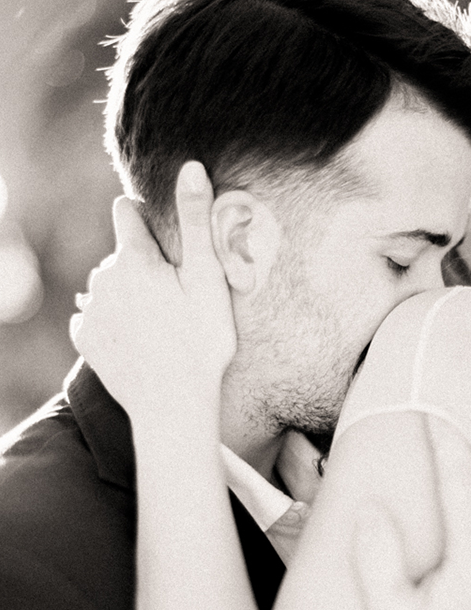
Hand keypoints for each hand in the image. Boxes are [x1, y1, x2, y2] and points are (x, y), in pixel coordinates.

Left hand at [70, 162, 234, 425]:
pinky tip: (137, 339)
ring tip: (157, 323)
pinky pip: (94, 316)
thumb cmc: (200, 343)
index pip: (125, 213)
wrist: (174, 405)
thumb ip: (197, 221)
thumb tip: (191, 167)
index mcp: (135, 258)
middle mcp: (104, 278)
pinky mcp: (86, 338)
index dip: (145, 220)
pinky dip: (111, 321)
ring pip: (106, 285)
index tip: (166, 244)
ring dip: (126, 294)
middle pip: (119, 254)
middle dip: (141, 266)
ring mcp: (92, 309)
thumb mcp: (209, 280)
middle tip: (175, 299)